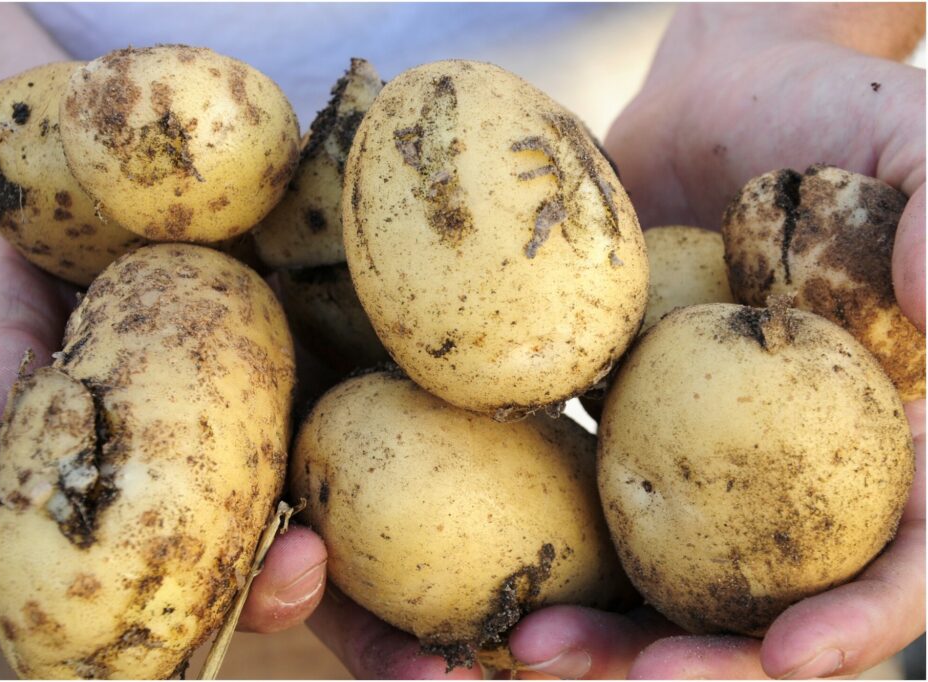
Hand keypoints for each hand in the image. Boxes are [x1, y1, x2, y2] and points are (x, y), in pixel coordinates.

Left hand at [508, 6, 924, 678]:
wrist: (721, 91)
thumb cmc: (838, 111)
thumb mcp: (923, 138)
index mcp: (887, 432)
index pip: (903, 550)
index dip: (859, 616)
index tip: (788, 655)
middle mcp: (793, 461)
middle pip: (766, 595)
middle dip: (708, 658)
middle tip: (637, 678)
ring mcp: (702, 447)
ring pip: (661, 570)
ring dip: (605, 625)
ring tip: (532, 648)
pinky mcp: (620, 415)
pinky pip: (582, 488)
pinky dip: (540, 538)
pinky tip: (484, 570)